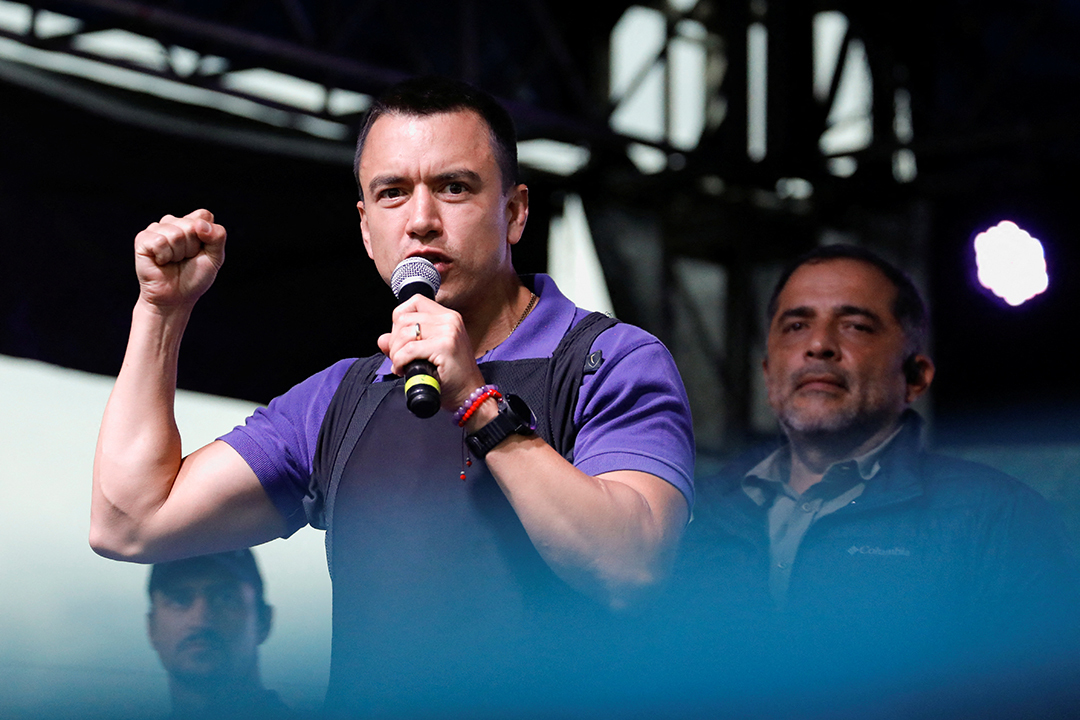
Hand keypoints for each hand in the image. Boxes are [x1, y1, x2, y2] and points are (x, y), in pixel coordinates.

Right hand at [134, 209, 225, 310]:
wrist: (176, 297)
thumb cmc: (194, 277)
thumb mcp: (215, 257)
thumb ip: (217, 237)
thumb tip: (199, 224)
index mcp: (191, 223)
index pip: (203, 216)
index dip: (207, 236)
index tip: (200, 251)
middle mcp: (173, 222)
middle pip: (191, 225)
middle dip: (192, 248)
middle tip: (185, 259)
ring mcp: (156, 229)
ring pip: (176, 234)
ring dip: (178, 254)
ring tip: (173, 261)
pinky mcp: (143, 239)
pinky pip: (160, 241)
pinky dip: (165, 256)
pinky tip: (161, 262)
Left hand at [377, 295, 486, 411]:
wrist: (468, 394)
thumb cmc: (450, 376)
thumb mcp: (426, 354)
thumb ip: (403, 343)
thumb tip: (382, 339)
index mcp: (448, 317)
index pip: (415, 301)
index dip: (400, 319)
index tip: (401, 339)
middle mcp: (450, 320)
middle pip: (404, 318)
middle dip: (394, 340)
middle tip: (399, 357)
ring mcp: (448, 332)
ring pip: (404, 333)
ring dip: (396, 353)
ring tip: (402, 365)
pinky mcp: (444, 346)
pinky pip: (408, 350)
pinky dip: (399, 361)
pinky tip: (403, 370)